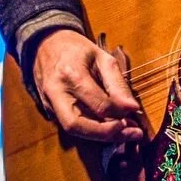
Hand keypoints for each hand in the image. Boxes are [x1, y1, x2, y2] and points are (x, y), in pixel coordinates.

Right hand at [32, 29, 143, 144]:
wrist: (45, 44)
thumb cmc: (76, 49)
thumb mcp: (101, 57)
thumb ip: (117, 83)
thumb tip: (132, 107)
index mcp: (71, 74)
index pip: (98, 104)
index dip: (120, 112)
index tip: (135, 112)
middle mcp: (56, 92)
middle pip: (77, 125)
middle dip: (105, 133)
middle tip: (130, 132)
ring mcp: (49, 103)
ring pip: (73, 130)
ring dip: (101, 135)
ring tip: (124, 132)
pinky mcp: (49, 110)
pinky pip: (72, 125)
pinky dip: (92, 129)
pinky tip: (109, 126)